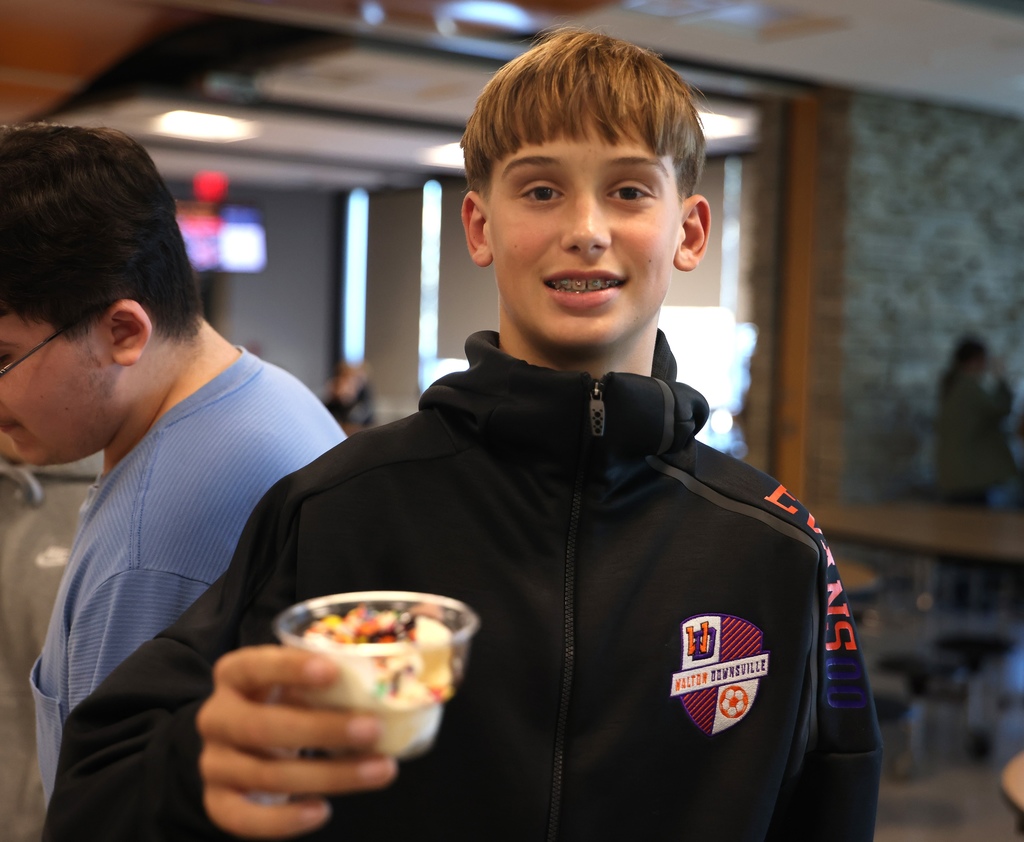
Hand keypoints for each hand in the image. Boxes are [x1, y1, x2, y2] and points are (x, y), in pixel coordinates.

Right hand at [196, 645, 397, 838]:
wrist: (244, 744)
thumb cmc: (284, 702)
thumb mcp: (298, 682)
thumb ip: (329, 680)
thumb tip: (389, 683)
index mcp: (234, 674)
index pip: (254, 666)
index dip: (290, 668)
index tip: (333, 670)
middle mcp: (216, 717)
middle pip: (262, 727)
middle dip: (322, 730)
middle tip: (373, 729)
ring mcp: (214, 762)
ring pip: (267, 774)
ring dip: (329, 775)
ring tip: (380, 770)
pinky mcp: (218, 801)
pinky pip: (243, 818)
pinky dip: (284, 820)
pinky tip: (323, 810)